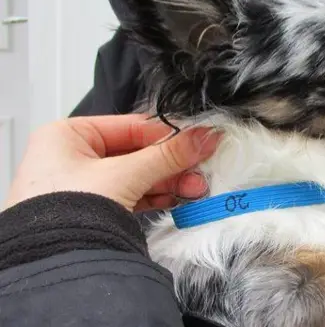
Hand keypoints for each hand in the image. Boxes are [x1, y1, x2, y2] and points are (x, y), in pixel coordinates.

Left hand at [4, 114, 220, 211]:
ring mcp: (82, 186)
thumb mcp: (126, 173)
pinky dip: (156, 198)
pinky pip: (131, 196)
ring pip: (137, 176)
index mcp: (68, 136)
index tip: (199, 139)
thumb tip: (204, 137)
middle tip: (201, 168)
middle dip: (173, 164)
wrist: (54, 264)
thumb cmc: (68, 210)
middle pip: (137, 152)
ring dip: (170, 183)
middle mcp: (71, 158)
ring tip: (196, 189)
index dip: (169, 134)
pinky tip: (179, 200)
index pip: (131, 126)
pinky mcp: (92, 211)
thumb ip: (168, 155)